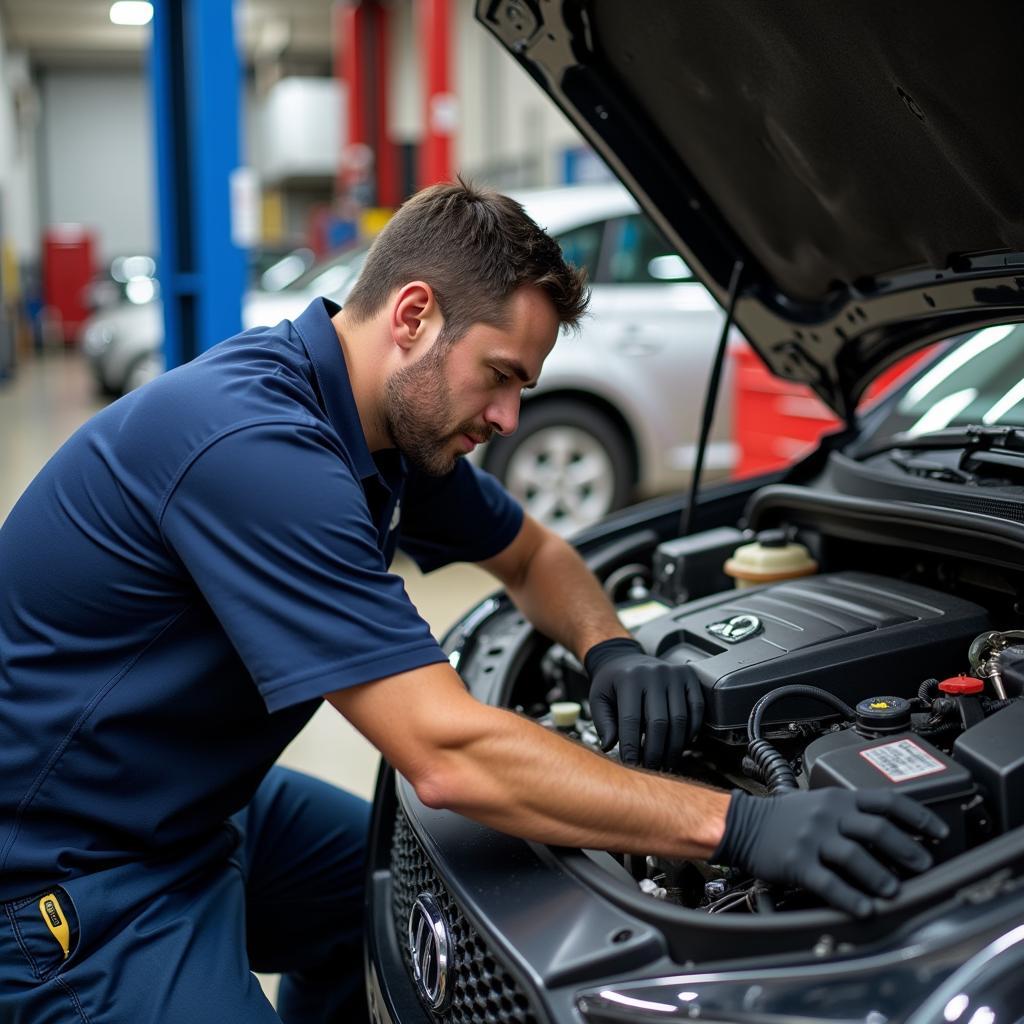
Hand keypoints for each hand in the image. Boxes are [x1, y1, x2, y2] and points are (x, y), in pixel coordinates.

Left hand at [585, 637, 703, 768]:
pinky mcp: (689, 677)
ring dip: (675, 747)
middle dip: (655, 751)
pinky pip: (697, 708)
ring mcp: (674, 674)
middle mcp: (653, 674)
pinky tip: (681, 744)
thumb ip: (603, 722)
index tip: (632, 764)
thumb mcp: (598, 698)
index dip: (632, 746)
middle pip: (659, 722)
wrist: (624, 658)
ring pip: (680, 719)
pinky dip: (692, 730)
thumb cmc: (612, 682)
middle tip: (651, 768)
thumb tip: (609, 746)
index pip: (631, 719)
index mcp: (628, 679)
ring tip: (666, 763)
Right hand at [712, 788, 948, 916]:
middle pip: (876, 828)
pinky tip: (865, 908)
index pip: (886, 801)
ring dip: (879, 874)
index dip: (918, 816)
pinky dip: (850, 897)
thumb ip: (853, 814)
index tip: (939, 832)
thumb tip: (897, 835)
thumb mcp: (820, 803)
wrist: (743, 824)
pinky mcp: (797, 863)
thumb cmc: (786, 817)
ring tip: (894, 890)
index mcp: (838, 799)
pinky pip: (828, 882)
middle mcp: (827, 815)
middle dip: (906, 848)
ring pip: (854, 855)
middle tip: (923, 864)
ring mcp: (812, 839)